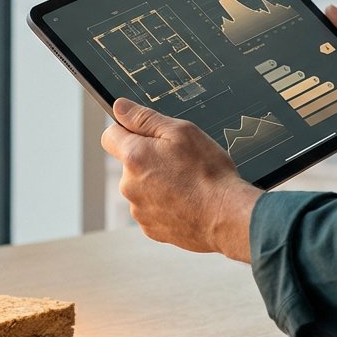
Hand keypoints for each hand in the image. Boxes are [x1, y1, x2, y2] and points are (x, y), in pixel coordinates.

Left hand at [100, 98, 261, 262]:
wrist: (226, 216)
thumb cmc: (208, 173)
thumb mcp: (181, 132)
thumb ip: (145, 118)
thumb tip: (119, 107)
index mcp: (134, 156)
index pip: (110, 136)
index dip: (127, 131)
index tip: (147, 136)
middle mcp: (128, 185)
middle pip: (129, 164)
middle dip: (148, 160)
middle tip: (179, 162)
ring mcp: (138, 210)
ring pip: (142, 188)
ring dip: (157, 184)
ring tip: (187, 185)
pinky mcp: (150, 229)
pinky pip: (152, 210)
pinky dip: (165, 205)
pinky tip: (186, 202)